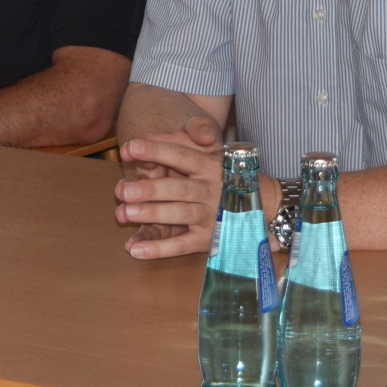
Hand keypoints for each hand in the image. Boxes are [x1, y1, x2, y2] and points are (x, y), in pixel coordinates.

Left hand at [113, 116, 223, 259]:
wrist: (263, 204)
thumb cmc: (224, 171)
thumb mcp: (210, 148)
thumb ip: (181, 138)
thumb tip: (150, 137)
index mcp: (209, 164)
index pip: (180, 155)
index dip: (155, 151)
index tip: (129, 147)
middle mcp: (211, 190)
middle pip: (178, 189)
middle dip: (150, 189)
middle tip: (123, 190)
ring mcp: (211, 216)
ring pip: (179, 215)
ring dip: (152, 215)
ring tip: (125, 214)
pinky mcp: (209, 239)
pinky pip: (182, 245)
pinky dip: (159, 249)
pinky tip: (136, 249)